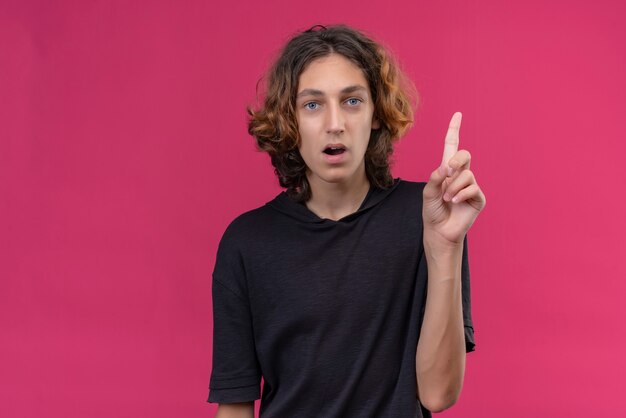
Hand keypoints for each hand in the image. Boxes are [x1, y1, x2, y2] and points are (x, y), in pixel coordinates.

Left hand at [422, 112, 485, 245]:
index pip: (452, 146)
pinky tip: (455, 202)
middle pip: (464, 154)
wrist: (439, 231)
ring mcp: (471, 186)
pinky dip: (461, 194)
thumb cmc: (432, 211)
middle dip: (456, 160)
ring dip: (453, 187)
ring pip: (466, 174)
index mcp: (446, 170)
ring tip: (447, 199)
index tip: (458, 114)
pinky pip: (473, 188)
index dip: (454, 129)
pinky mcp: (478, 198)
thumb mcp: (428, 192)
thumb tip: (446, 166)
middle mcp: (460, 175)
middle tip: (448, 171)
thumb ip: (435, 177)